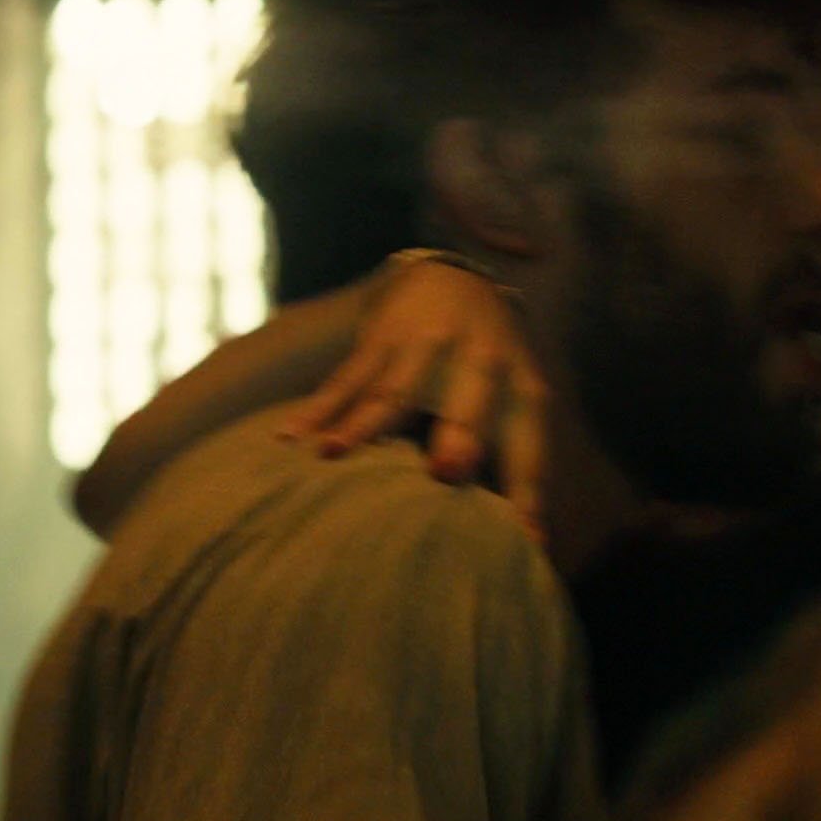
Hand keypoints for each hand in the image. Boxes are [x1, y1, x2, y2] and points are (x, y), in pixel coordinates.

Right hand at [277, 259, 548, 540]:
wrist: (452, 276)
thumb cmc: (488, 366)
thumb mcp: (514, 397)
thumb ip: (511, 458)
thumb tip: (530, 543)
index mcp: (520, 386)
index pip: (528, 444)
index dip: (528, 492)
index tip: (528, 540)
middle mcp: (479, 360)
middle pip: (468, 400)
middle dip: (460, 433)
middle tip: (447, 470)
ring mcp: (427, 345)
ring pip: (392, 389)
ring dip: (361, 424)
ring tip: (331, 456)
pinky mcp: (381, 337)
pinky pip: (347, 377)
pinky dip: (318, 408)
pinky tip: (289, 436)